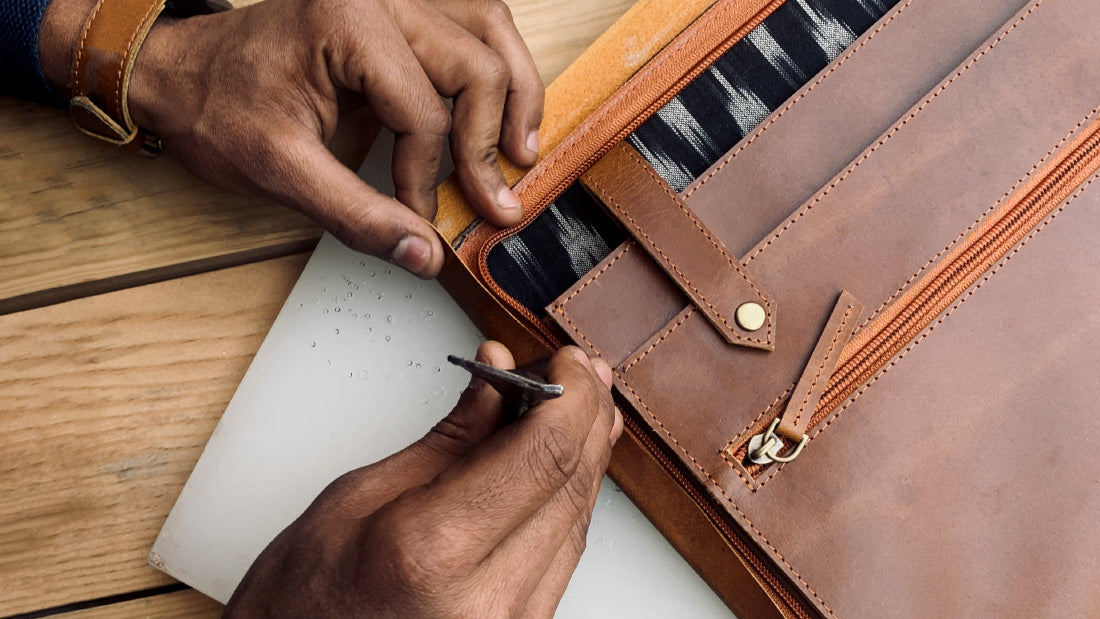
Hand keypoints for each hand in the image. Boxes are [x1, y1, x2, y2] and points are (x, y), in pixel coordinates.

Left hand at [40, 0, 543, 277]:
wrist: (183, 75)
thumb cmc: (219, 109)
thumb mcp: (278, 172)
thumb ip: (356, 216)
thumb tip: (424, 254)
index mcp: (344, 21)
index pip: (423, 110)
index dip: (429, 174)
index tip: (421, 216)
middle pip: (476, 63)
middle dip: (488, 139)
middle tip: (496, 197)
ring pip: (491, 27)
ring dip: (516, 91)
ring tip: (520, 150)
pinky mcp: (398, 6)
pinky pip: (473, 20)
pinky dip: (496, 64)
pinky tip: (501, 105)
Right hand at [224, 341, 621, 616]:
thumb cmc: (303, 603)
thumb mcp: (357, 499)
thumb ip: (446, 440)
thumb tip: (497, 380)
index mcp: (435, 550)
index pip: (542, 454)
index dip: (569, 396)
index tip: (565, 361)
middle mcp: (488, 597)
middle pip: (571, 482)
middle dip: (584, 414)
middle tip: (577, 369)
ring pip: (578, 516)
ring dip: (585, 452)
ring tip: (577, 402)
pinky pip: (565, 551)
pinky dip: (567, 495)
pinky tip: (563, 460)